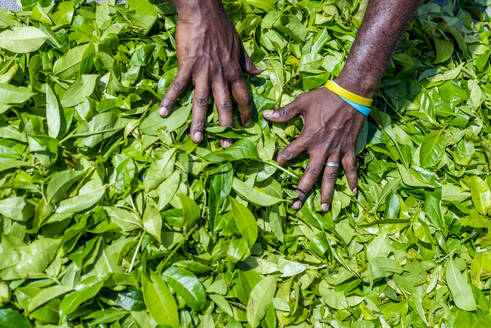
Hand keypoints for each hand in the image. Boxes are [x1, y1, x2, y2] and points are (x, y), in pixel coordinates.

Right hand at [160, 0, 260, 147]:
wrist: (203, 11)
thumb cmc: (221, 27)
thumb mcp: (239, 45)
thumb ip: (247, 62)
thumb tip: (259, 73)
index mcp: (234, 71)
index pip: (244, 96)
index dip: (245, 113)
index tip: (246, 127)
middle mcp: (221, 75)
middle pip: (225, 104)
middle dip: (226, 126)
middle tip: (226, 145)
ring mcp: (204, 72)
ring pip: (203, 101)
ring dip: (199, 122)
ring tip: (197, 139)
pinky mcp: (187, 65)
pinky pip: (178, 86)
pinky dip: (169, 99)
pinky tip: (163, 113)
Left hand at [263, 87, 364, 211]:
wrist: (353, 93)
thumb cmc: (326, 97)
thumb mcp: (302, 102)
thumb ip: (284, 112)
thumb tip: (266, 115)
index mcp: (309, 137)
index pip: (291, 153)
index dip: (282, 159)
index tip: (276, 165)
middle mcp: (322, 148)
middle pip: (311, 173)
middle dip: (302, 190)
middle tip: (296, 205)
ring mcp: (337, 151)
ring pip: (330, 176)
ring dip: (327, 193)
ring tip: (323, 209)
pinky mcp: (349, 149)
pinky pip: (351, 168)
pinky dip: (353, 180)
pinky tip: (353, 193)